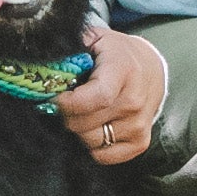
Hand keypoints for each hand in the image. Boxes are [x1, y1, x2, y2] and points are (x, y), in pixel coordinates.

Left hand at [57, 27, 168, 166]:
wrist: (151, 68)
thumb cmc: (116, 53)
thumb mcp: (96, 39)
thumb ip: (72, 47)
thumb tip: (44, 64)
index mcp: (123, 70)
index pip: (96, 97)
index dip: (68, 103)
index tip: (55, 97)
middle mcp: (134, 100)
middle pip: (85, 123)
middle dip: (66, 115)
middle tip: (65, 103)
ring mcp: (139, 124)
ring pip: (91, 141)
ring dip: (78, 130)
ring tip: (82, 112)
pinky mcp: (141, 142)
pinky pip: (103, 156)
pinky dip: (92, 146)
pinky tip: (94, 126)